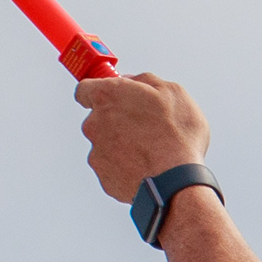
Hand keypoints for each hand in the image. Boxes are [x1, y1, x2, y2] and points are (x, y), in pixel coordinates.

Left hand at [78, 71, 208, 198]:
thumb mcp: (173, 92)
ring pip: (106, 145)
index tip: (111, 95)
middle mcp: (94, 123)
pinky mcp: (104, 177)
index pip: (85, 88)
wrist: (177, 181)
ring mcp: (97, 152)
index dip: (100, 91)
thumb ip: (145, 80)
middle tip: (144, 127)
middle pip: (98, 118)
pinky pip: (113, 168)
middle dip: (117, 121)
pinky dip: (126, 167)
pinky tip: (147, 168)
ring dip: (123, 146)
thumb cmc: (177, 137)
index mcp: (107, 97)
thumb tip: (133, 81)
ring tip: (150, 152)